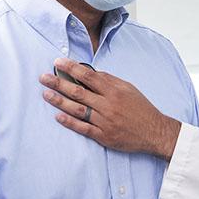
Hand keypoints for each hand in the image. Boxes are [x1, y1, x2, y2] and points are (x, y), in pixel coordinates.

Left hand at [39, 58, 181, 158]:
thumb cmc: (141, 109)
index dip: (71, 68)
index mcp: (114, 91)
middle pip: (78, 92)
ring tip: (46, 94)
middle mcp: (108, 105)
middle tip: (43, 77)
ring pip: (77, 109)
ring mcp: (105, 121)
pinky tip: (58, 116)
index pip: (88, 76)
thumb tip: (90, 72)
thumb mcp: (129, 89)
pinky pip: (83, 128)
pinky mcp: (104, 136)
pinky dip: (69, 122)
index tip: (58, 62)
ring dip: (59, 101)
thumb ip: (109, 80)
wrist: (154, 132)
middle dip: (59, 83)